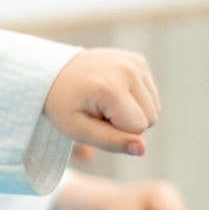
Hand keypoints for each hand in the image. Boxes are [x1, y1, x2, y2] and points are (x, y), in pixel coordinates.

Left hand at [45, 48, 160, 156]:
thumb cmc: (64, 106)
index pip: (138, 128)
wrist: (54, 73)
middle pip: (151, 118)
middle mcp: (128, 70)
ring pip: (154, 107)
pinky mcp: (139, 60)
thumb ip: (111, 142)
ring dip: (132, 112)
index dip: (117, 132)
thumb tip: (142, 149)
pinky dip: (135, 98)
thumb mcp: (78, 130)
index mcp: (111, 88)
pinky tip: (113, 91)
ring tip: (105, 102)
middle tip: (99, 111)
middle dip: (127, 123)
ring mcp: (135, 63)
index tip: (94, 120)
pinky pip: (151, 94)